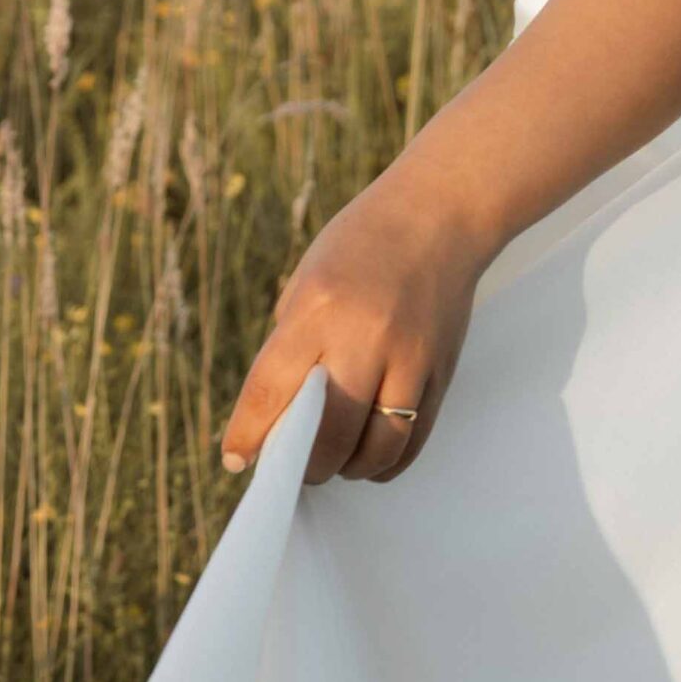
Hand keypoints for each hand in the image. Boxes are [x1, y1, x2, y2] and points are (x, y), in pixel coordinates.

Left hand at [219, 170, 482, 487]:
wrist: (440, 213)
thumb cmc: (363, 243)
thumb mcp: (308, 280)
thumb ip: (291, 346)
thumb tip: (275, 418)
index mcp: (319, 308)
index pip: (270, 393)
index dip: (248, 436)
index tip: (238, 457)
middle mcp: (366, 336)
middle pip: (327, 436)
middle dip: (303, 465)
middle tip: (295, 463)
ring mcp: (411, 357)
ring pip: (376, 450)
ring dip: (348, 468)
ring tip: (336, 458)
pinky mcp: (442, 370)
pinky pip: (412, 441)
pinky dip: (386, 461)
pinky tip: (370, 452)